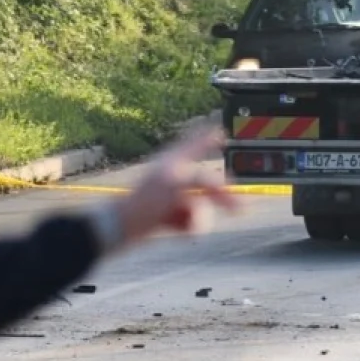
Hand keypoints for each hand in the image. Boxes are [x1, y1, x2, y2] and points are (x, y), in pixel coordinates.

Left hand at [113, 121, 241, 247]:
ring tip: (189, 224)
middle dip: (219, 196)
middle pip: (205, 181)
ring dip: (199, 216)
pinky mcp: (168, 216)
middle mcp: (174, 177)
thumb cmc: (144, 200)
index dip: (209, 137)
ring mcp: (172, 197)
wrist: (120, 227)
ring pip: (200, 203)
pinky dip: (189, 225)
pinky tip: (179, 230)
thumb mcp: (179, 182)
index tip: (221, 131)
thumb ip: (204, 180)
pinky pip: (191, 219)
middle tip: (240, 207)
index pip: (195, 143)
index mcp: (174, 162)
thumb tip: (222, 187)